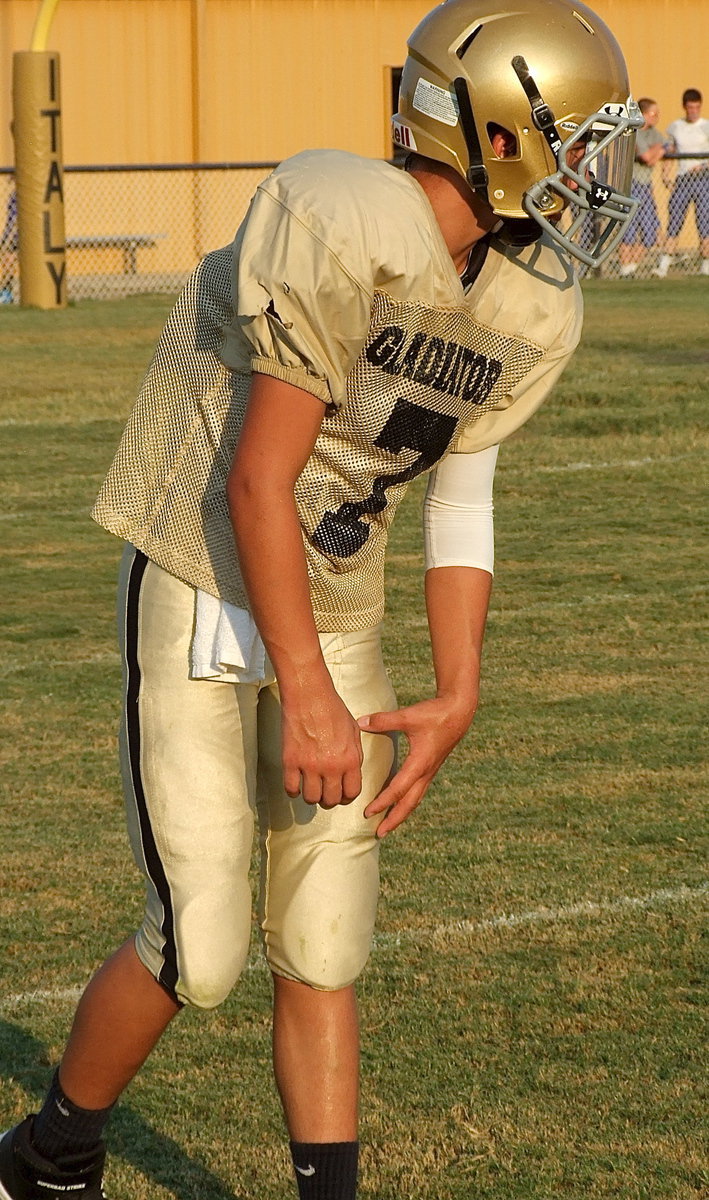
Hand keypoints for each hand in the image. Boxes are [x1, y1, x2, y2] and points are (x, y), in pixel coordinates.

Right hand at [281, 682, 363, 807]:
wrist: (309, 695)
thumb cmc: (332, 708)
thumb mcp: (354, 731)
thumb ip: (355, 754)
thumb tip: (352, 772)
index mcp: (349, 759)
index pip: (351, 793)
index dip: (347, 797)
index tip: (342, 795)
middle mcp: (331, 766)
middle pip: (331, 799)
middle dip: (329, 799)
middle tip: (325, 793)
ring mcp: (309, 765)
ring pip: (311, 798)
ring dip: (311, 796)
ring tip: (310, 788)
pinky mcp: (290, 761)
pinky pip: (291, 788)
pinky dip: (293, 790)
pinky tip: (295, 783)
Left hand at [359, 696, 475, 837]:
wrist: (460, 711)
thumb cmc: (435, 713)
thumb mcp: (408, 716)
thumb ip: (383, 720)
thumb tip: (360, 723)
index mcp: (420, 763)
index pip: (398, 789)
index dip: (382, 802)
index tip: (368, 813)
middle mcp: (426, 771)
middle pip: (409, 803)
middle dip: (394, 820)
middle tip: (378, 834)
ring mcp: (430, 771)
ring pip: (415, 799)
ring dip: (401, 814)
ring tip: (388, 826)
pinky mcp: (431, 767)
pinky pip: (418, 791)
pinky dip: (407, 801)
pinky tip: (399, 803)